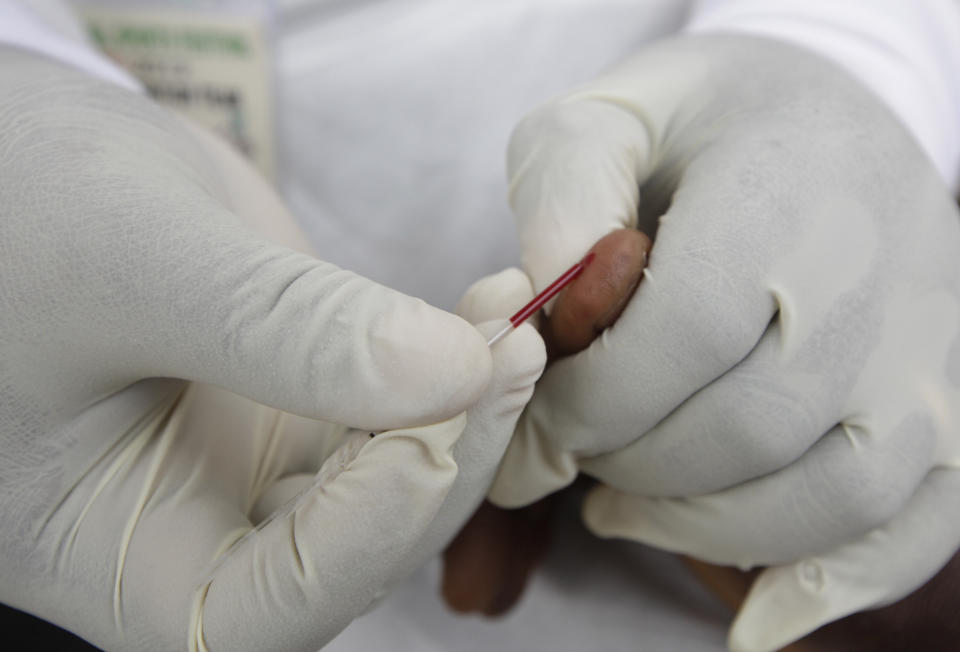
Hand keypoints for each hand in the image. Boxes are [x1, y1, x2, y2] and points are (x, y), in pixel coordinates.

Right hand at [0, 47, 545, 650]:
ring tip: (509, 317)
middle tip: (504, 352)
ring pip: (392, 485)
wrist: (33, 154)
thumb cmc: (24, 209)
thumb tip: (456, 372)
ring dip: (465, 412)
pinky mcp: (307, 408)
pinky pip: (400, 416)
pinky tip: (487, 310)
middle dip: (439, 459)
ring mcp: (258, 471)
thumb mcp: (132, 261)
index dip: (361, 538)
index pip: (250, 610)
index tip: (436, 423)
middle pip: (350, 553)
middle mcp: (193, 530)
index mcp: (109, 549)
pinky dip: (452, 371)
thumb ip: (284, 329)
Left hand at [490, 34, 959, 649]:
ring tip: (620, 509)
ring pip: (829, 495)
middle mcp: (879, 275)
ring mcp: (927, 347)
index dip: (587, 404)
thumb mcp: (605, 118)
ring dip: (702, 527)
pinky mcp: (947, 398)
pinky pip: (917, 524)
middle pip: (746, 427)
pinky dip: (837, 586)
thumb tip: (533, 317)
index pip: (682, 335)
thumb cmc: (701, 122)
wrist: (830, 114)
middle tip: (570, 458)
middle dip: (630, 466)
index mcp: (785, 189)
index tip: (531, 429)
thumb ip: (561, 200)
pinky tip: (758, 625)